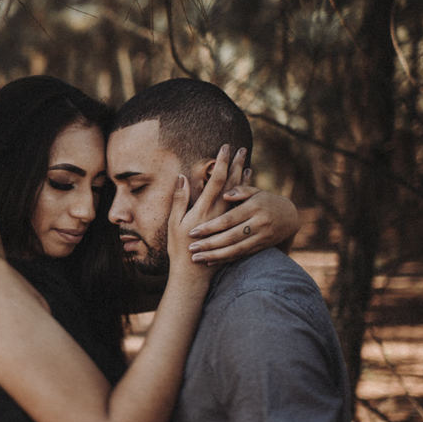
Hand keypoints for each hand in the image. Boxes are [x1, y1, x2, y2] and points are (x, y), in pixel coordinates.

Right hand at [166, 144, 235, 277]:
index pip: (216, 180)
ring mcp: (226, 222)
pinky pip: (241, 207)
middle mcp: (218, 213)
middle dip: (236, 165)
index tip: (225, 147)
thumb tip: (181, 177)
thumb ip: (179, 200)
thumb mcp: (174, 224)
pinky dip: (244, 194)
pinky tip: (248, 187)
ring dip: (243, 177)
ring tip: (247, 163)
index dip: (221, 162)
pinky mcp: (230, 229)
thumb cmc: (179, 249)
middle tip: (242, 149)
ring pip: (238, 195)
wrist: (193, 273)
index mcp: (204, 210)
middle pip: (231, 184)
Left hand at [187, 169, 299, 263]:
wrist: (290, 216)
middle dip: (209, 244)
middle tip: (191, 249)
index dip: (210, 227)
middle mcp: (259, 224)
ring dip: (215, 256)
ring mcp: (262, 237)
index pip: (228, 219)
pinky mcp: (262, 247)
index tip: (192, 232)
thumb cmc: (265, 200)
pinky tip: (210, 262)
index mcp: (254, 208)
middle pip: (230, 237)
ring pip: (236, 249)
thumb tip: (224, 194)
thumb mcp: (255, 191)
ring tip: (196, 259)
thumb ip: (240, 190)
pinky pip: (242, 255)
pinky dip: (226, 259)